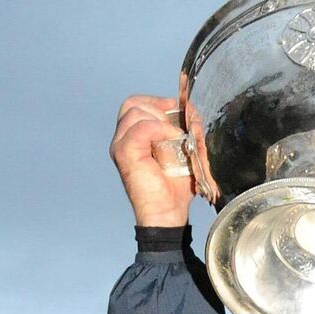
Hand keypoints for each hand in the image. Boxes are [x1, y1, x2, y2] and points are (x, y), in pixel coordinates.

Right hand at [110, 95, 194, 226]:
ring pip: (134, 111)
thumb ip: (189, 132)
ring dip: (160, 118)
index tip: (175, 109)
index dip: (156, 101)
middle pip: (131, 103)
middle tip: (176, 124)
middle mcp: (123, 140)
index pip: (136, 105)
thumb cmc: (174, 190)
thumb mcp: (187, 153)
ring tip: (175, 136)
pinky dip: (160, 128)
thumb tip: (193, 113)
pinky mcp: (125, 153)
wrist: (168, 212)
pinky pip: (141, 127)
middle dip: (157, 106)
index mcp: (133, 138)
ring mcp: (121, 145)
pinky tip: (173, 138)